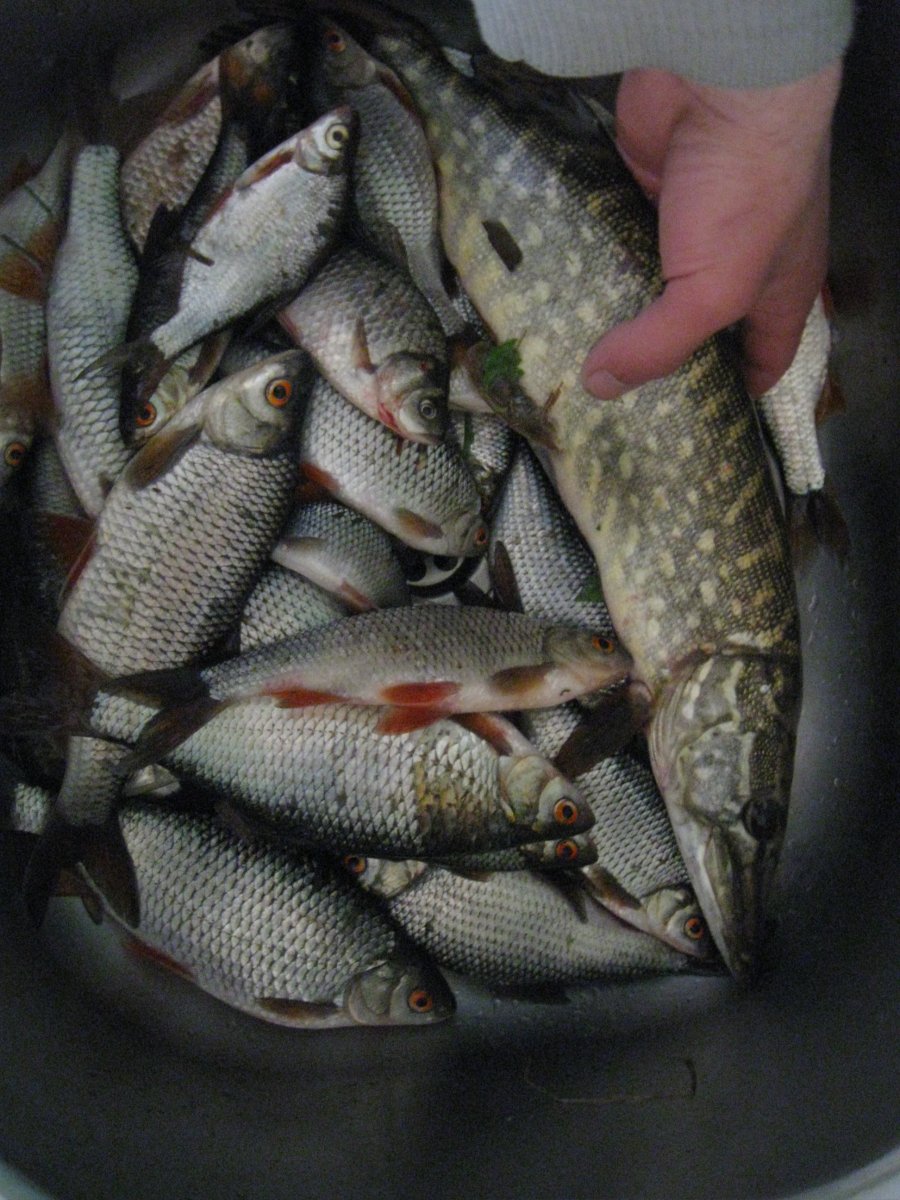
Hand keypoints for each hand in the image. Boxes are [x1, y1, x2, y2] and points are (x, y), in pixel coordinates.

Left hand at [580, 61, 842, 399]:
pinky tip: (561, 299)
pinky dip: (592, 266)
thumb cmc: (747, 193)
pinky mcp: (643, 194)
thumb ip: (660, 344)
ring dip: (618, 314)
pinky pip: (614, 243)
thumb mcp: (714, 291)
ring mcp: (688, 226)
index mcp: (777, 290)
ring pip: (648, 286)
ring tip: (576, 357)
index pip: (764, 357)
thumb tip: (600, 388)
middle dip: (662, 359)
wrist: (720, 83)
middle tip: (615, 400)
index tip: (695, 424)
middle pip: (698, 326)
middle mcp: (736, 261)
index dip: (737, 393)